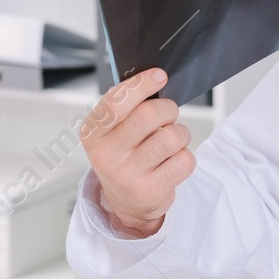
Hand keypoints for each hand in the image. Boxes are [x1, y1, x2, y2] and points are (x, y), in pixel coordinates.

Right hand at [80, 68, 194, 238]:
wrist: (126, 203)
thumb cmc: (125, 156)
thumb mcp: (113, 132)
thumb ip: (127, 107)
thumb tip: (156, 78)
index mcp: (92, 133)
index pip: (115, 101)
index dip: (141, 84)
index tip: (160, 75)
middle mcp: (105, 155)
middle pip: (148, 115)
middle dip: (168, 109)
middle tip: (169, 115)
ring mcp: (126, 175)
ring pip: (171, 137)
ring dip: (180, 133)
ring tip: (173, 140)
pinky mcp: (150, 191)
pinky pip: (184, 160)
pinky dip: (186, 156)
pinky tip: (174, 161)